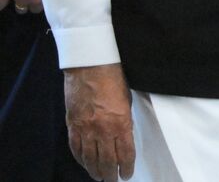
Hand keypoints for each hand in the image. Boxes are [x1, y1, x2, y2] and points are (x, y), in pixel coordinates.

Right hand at [64, 63, 134, 180]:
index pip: (125, 153)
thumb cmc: (113, 79)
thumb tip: (124, 137)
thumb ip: (125, 121)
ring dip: (95, 170)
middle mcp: (103, 130)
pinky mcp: (73, 125)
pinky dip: (81, 159)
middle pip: (107, 160)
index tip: (127, 174)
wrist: (90, 66)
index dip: (127, 167)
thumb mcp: (127, 101)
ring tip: (100, 177)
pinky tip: (85, 164)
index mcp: (121, 123)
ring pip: (90, 158)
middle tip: (113, 179)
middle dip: (111, 173)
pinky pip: (76, 148)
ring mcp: (86, 129)